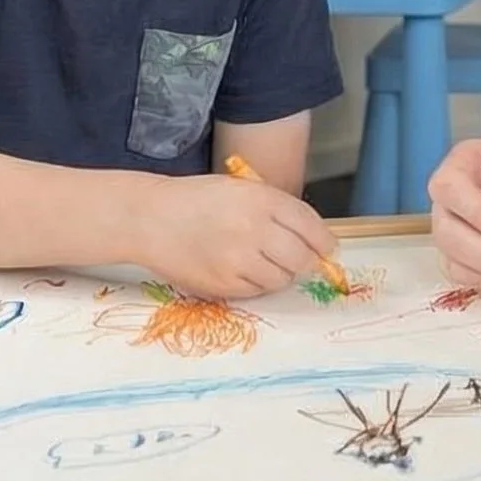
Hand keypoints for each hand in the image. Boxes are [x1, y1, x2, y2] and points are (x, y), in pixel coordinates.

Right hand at [138, 175, 340, 299]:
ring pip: (281, 279)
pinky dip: (258, 284)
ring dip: (282, 273)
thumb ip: (276, 209)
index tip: (329, 248)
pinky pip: (257, 291)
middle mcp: (253, 229)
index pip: (310, 226)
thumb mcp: (241, 189)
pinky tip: (244, 268)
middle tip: (301, 260)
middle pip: (301, 258)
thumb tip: (313, 239)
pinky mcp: (222, 284)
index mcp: (261, 199)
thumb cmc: (198, 200)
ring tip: (265, 261)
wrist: (152, 218)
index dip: (324, 241)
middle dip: (307, 261)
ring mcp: (238, 260)